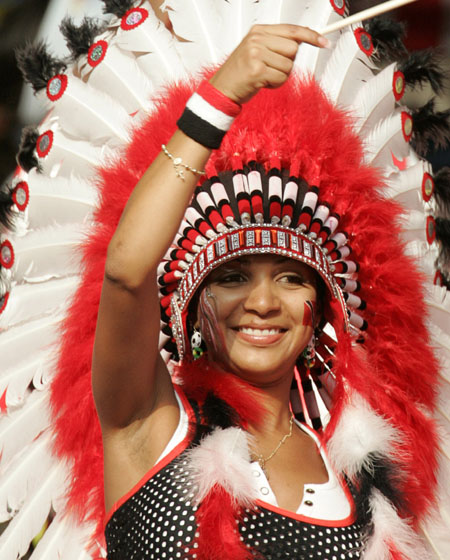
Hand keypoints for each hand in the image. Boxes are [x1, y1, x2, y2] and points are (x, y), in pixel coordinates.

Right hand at [209, 24, 329, 104]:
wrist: (222, 89)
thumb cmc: (240, 73)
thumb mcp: (256, 51)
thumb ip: (276, 44)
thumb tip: (299, 42)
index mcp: (258, 31)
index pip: (291, 30)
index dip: (310, 36)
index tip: (323, 42)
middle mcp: (257, 39)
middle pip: (293, 49)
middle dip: (286, 63)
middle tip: (270, 68)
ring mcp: (256, 54)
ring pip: (288, 66)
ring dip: (280, 76)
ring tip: (264, 77)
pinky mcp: (257, 70)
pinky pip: (281, 78)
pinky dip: (275, 84)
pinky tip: (262, 84)